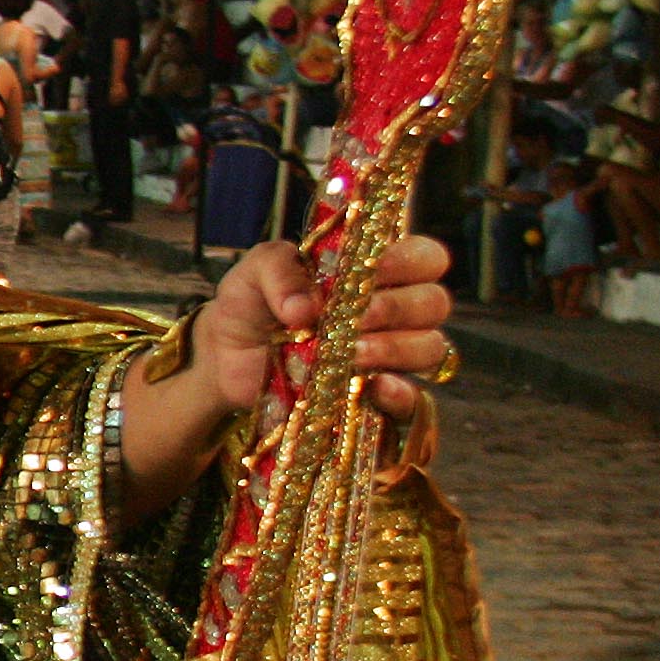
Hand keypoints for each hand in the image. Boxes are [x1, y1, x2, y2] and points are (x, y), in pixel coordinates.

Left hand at [189, 235, 453, 420]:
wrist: (224, 358)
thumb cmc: (251, 305)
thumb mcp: (254, 272)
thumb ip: (278, 269)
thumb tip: (305, 307)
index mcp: (374, 271)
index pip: (426, 258)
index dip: (411, 261)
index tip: (374, 269)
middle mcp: (393, 311)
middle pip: (435, 303)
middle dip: (399, 306)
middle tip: (357, 316)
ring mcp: (389, 356)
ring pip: (429, 347)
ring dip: (395, 348)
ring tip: (351, 352)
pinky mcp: (375, 397)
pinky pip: (411, 402)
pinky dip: (398, 394)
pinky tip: (372, 386)